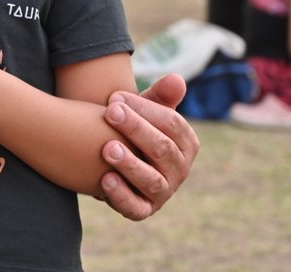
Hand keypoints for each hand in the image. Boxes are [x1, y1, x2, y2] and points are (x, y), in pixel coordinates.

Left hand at [98, 74, 198, 220]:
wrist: (113, 157)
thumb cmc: (135, 128)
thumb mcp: (146, 110)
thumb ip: (160, 96)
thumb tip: (177, 80)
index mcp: (187, 143)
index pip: (172, 124)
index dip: (145, 109)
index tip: (116, 97)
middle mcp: (179, 170)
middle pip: (162, 149)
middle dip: (136, 129)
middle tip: (110, 112)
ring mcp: (163, 192)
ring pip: (151, 180)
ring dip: (130, 164)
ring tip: (107, 148)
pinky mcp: (143, 210)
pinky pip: (135, 208)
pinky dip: (121, 196)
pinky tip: (104, 179)